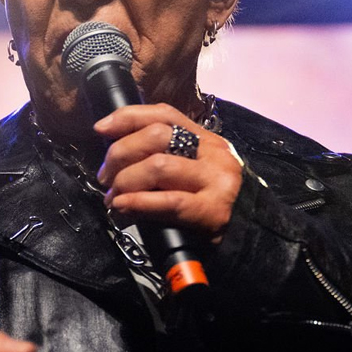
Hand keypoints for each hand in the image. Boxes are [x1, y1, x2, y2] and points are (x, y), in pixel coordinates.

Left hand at [94, 103, 242, 240]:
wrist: (250, 237)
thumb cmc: (210, 204)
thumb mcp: (193, 171)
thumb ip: (165, 156)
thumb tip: (117, 152)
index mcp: (205, 138)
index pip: (164, 114)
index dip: (128, 117)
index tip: (101, 129)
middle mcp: (212, 152)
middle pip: (156, 136)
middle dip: (120, 154)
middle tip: (106, 177)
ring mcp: (216, 180)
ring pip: (158, 166)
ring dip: (125, 182)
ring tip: (113, 197)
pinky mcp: (214, 210)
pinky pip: (168, 201)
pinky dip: (138, 202)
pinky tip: (123, 207)